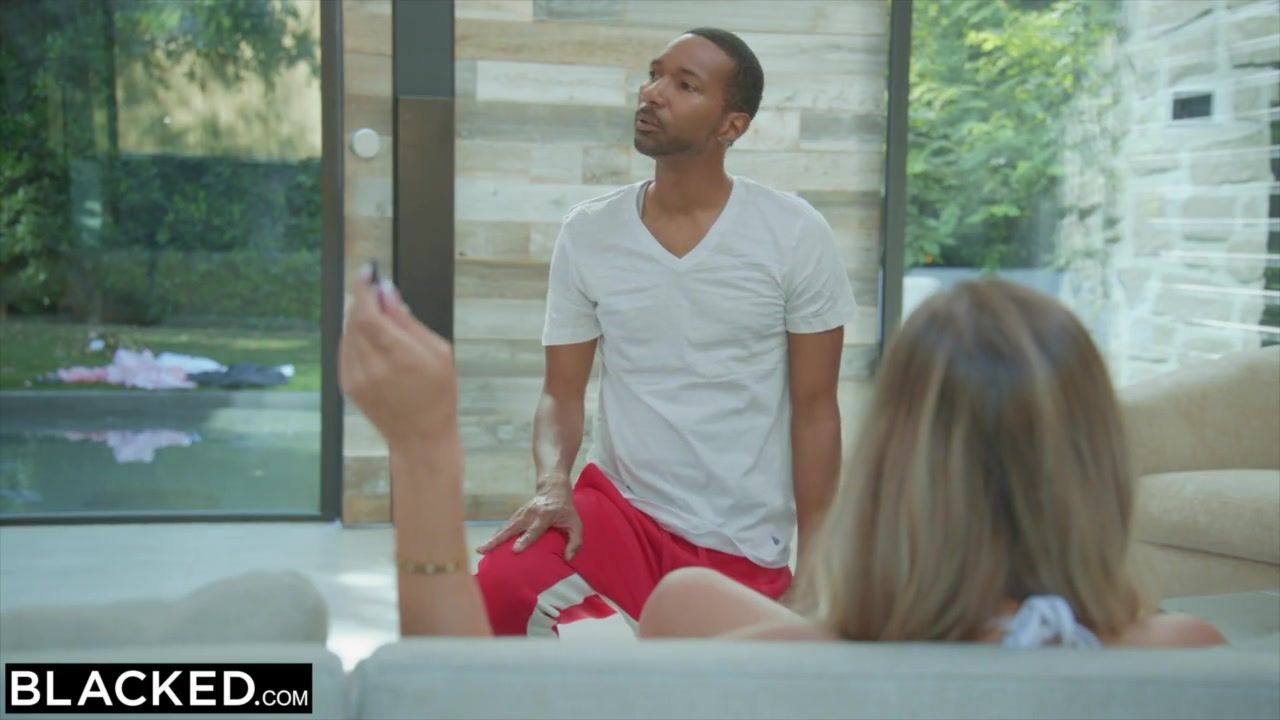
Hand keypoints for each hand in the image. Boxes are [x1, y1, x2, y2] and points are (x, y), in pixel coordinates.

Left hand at [339, 266, 458, 450]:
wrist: (421, 436)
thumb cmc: (438, 395)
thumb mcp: (438, 352)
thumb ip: (408, 321)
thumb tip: (388, 293)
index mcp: (399, 356)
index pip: (367, 312)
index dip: (363, 288)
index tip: (367, 272)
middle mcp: (372, 367)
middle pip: (355, 319)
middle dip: (364, 301)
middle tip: (379, 294)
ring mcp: (356, 377)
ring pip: (348, 332)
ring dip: (360, 319)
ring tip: (382, 323)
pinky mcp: (348, 385)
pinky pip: (346, 350)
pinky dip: (356, 338)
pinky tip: (374, 343)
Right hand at [476, 477, 582, 559]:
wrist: (553, 488)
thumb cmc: (566, 509)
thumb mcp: (576, 523)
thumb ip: (575, 541)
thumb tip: (568, 558)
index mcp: (545, 515)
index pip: (534, 529)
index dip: (526, 539)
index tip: (515, 550)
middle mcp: (530, 514)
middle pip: (512, 527)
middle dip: (498, 539)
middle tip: (484, 550)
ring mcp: (521, 513)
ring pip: (505, 527)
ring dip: (492, 538)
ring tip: (480, 550)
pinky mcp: (517, 515)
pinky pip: (505, 527)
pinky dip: (496, 536)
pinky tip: (487, 545)